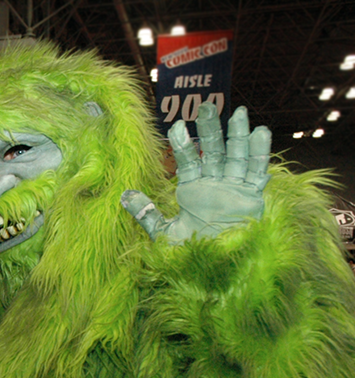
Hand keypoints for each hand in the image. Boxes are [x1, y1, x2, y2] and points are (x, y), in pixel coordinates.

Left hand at [122, 104, 271, 243]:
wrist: (216, 266)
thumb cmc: (190, 251)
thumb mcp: (164, 232)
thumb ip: (146, 213)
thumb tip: (123, 195)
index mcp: (192, 189)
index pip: (188, 161)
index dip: (183, 144)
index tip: (177, 126)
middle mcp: (214, 183)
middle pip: (214, 151)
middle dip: (211, 129)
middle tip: (206, 106)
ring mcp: (234, 187)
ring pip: (237, 156)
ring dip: (238, 135)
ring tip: (240, 112)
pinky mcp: (252, 196)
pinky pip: (256, 171)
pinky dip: (259, 153)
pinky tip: (260, 132)